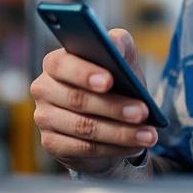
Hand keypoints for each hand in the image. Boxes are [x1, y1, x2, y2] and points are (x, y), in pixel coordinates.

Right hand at [30, 28, 156, 174]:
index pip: (63, 64)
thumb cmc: (115, 82)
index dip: (85, 73)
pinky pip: (84, 148)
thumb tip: (114, 43)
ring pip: (84, 127)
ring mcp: (45, 118)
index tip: (109, 81)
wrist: (108, 118)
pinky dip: (114, 147)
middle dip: (114, 106)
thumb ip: (118, 44)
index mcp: (56, 62)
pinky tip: (135, 145)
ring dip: (120, 132)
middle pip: (77, 99)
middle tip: (142, 112)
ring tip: (147, 134)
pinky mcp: (52, 144)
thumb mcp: (120, 60)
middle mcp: (44, 88)